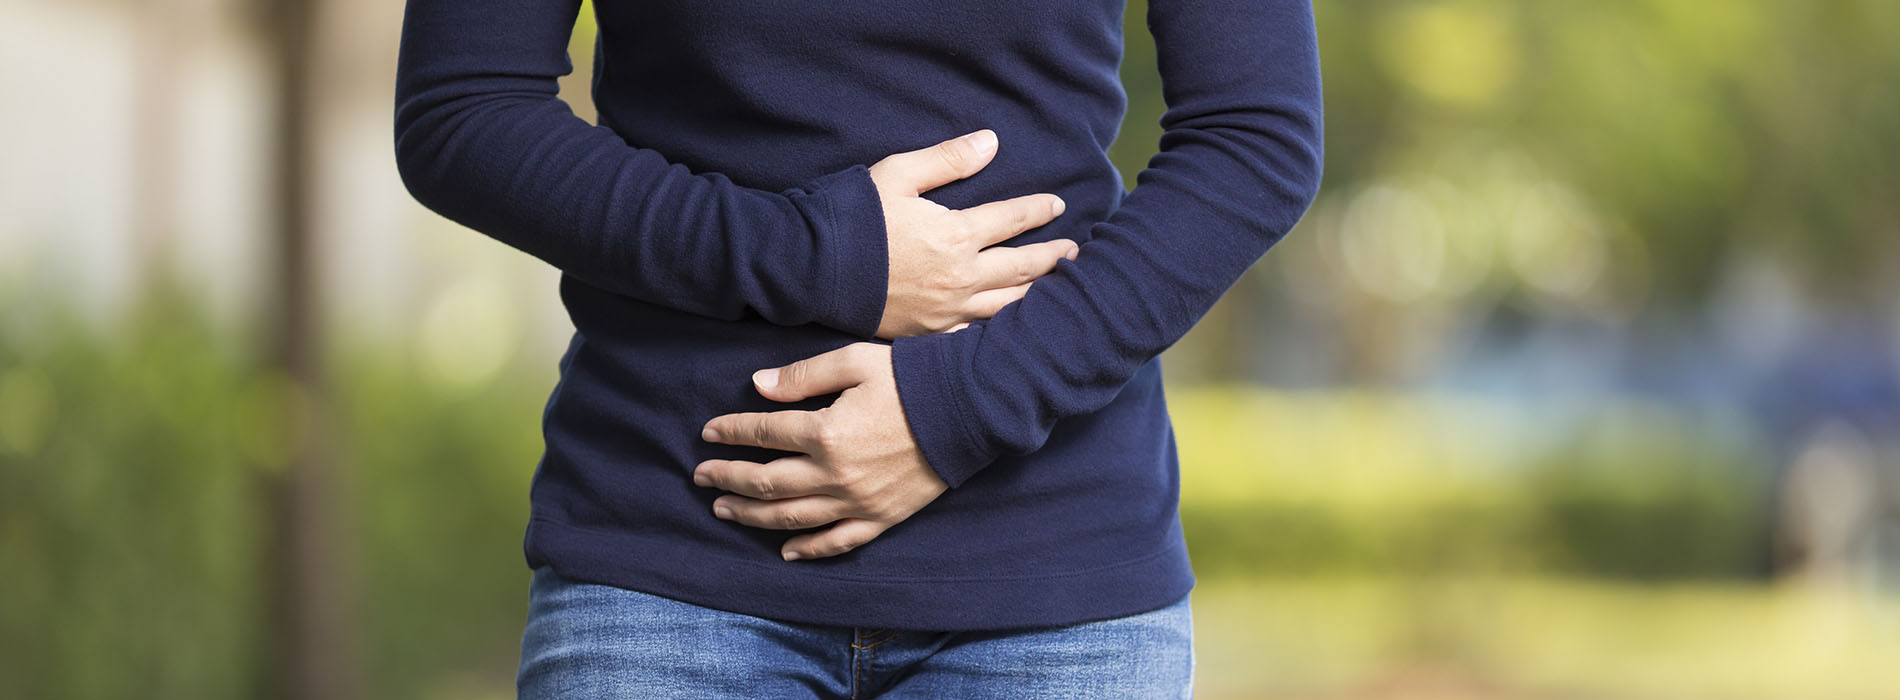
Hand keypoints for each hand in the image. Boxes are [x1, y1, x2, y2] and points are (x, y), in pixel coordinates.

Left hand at [695, 343, 947, 560]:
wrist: (970, 410)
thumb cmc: (912, 378)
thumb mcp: (855, 362)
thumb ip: (804, 376)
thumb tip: (758, 385)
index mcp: (826, 431)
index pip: (764, 434)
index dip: (732, 433)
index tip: (709, 432)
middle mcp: (836, 474)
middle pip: (767, 482)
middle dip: (729, 478)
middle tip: (701, 475)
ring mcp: (858, 501)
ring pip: (793, 517)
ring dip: (752, 516)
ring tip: (724, 509)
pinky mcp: (882, 517)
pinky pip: (839, 541)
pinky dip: (810, 550)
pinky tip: (786, 551)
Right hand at [869, 129, 1076, 338]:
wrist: (812, 270)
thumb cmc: (852, 218)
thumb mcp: (898, 175)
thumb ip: (948, 160)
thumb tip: (991, 142)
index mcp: (955, 235)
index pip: (1011, 220)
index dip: (1037, 211)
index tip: (1057, 206)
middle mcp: (960, 277)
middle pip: (1021, 267)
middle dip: (1052, 257)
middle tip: (1075, 253)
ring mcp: (947, 310)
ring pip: (1008, 305)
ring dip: (1038, 293)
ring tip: (1059, 288)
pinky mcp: (930, 333)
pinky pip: (979, 333)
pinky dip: (1005, 327)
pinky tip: (1016, 325)